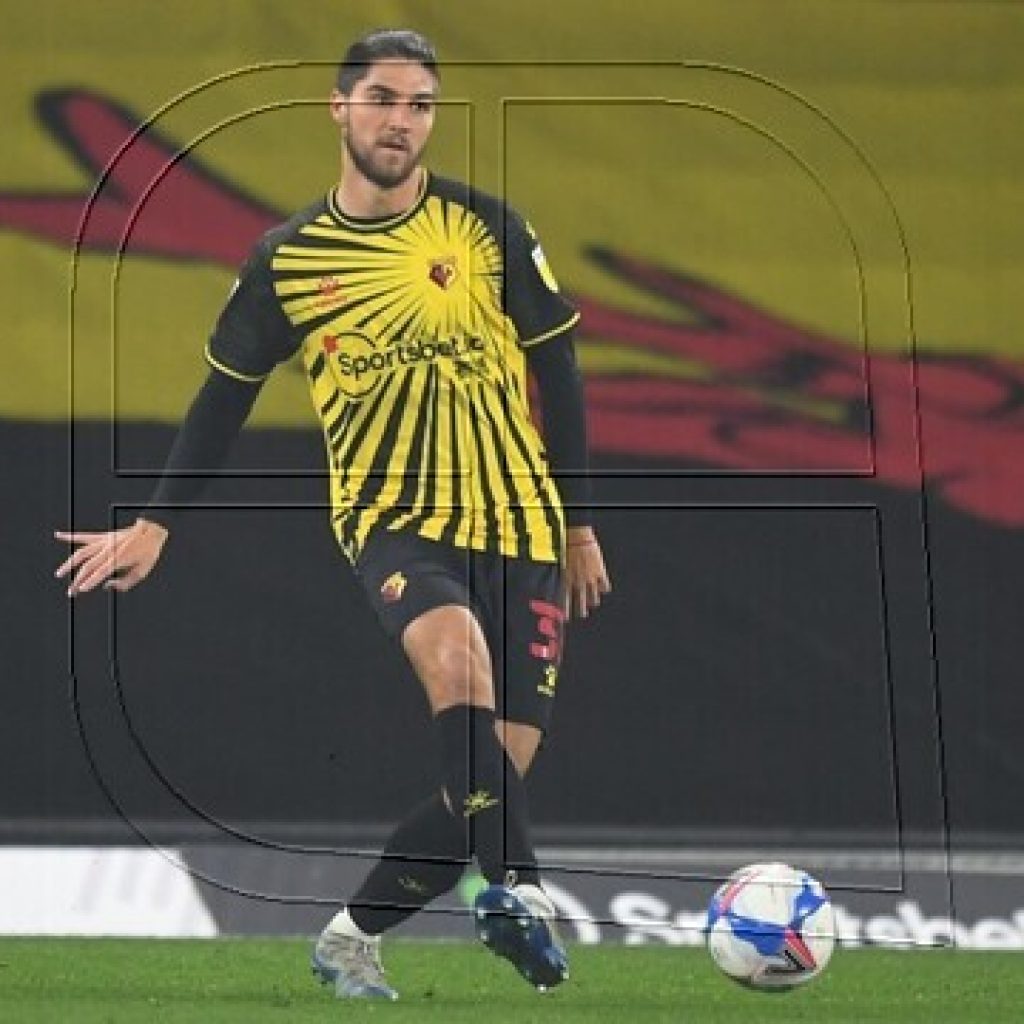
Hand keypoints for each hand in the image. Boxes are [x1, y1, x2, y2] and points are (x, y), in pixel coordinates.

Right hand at [54, 518, 168, 596]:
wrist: (152, 530)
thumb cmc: (149, 552)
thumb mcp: (143, 571)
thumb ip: (126, 582)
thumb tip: (108, 586)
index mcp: (119, 559)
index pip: (100, 572)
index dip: (89, 582)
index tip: (80, 590)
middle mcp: (109, 550)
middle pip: (88, 566)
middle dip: (77, 580)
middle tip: (70, 592)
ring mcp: (104, 542)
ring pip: (81, 553)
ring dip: (69, 564)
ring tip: (60, 573)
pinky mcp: (103, 536)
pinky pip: (84, 536)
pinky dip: (70, 536)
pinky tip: (58, 535)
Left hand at [563, 525, 610, 619]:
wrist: (579, 539)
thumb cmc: (567, 550)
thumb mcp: (562, 565)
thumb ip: (564, 579)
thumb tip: (564, 590)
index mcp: (567, 580)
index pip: (565, 601)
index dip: (565, 610)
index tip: (565, 618)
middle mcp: (579, 582)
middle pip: (581, 603)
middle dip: (581, 611)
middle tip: (582, 615)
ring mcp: (591, 578)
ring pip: (594, 597)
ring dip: (592, 601)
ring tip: (592, 603)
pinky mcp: (600, 573)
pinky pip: (604, 587)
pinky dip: (603, 589)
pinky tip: (602, 590)